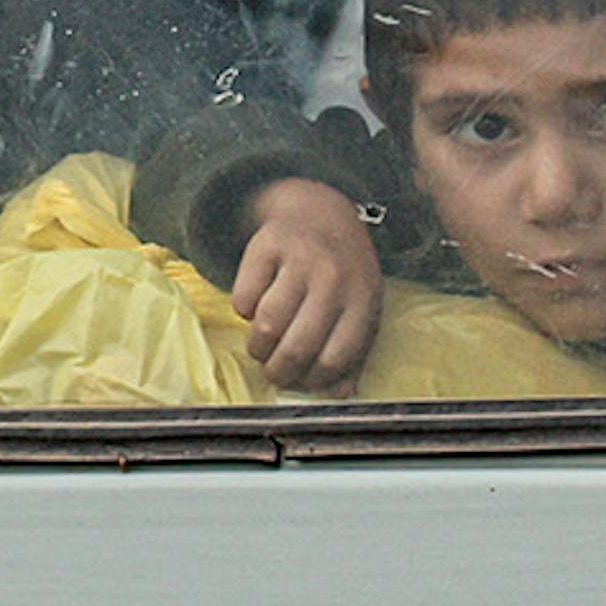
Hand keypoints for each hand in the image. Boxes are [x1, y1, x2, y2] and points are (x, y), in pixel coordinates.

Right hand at [222, 180, 380, 392]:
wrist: (319, 211)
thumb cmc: (343, 273)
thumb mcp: (361, 308)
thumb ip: (353, 355)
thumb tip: (338, 394)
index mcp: (363, 300)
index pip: (335, 358)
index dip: (313, 380)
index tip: (302, 381)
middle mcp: (333, 278)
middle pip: (296, 347)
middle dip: (278, 371)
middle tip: (274, 372)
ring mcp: (300, 260)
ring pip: (265, 326)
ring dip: (257, 347)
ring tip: (261, 345)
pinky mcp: (267, 245)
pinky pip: (243, 299)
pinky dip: (243, 311)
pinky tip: (256, 305)